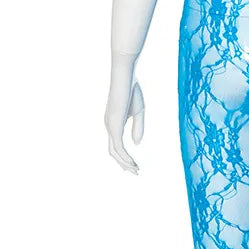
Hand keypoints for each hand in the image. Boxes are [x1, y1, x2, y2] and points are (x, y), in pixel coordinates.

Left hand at [104, 53, 145, 174]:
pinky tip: (133, 162)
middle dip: (124, 163)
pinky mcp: (114, 126)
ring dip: (125, 163)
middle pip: (113, 151)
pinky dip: (125, 157)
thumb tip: (136, 144)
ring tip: (136, 170)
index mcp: (114, 121)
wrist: (125, 77)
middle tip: (135, 172)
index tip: (136, 164)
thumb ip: (138, 128)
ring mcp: (110, 126)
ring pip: (114, 152)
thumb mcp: (139, 112)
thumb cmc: (132, 90)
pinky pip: (118, 147)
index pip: (116, 144)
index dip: (125, 155)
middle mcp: (109, 126)